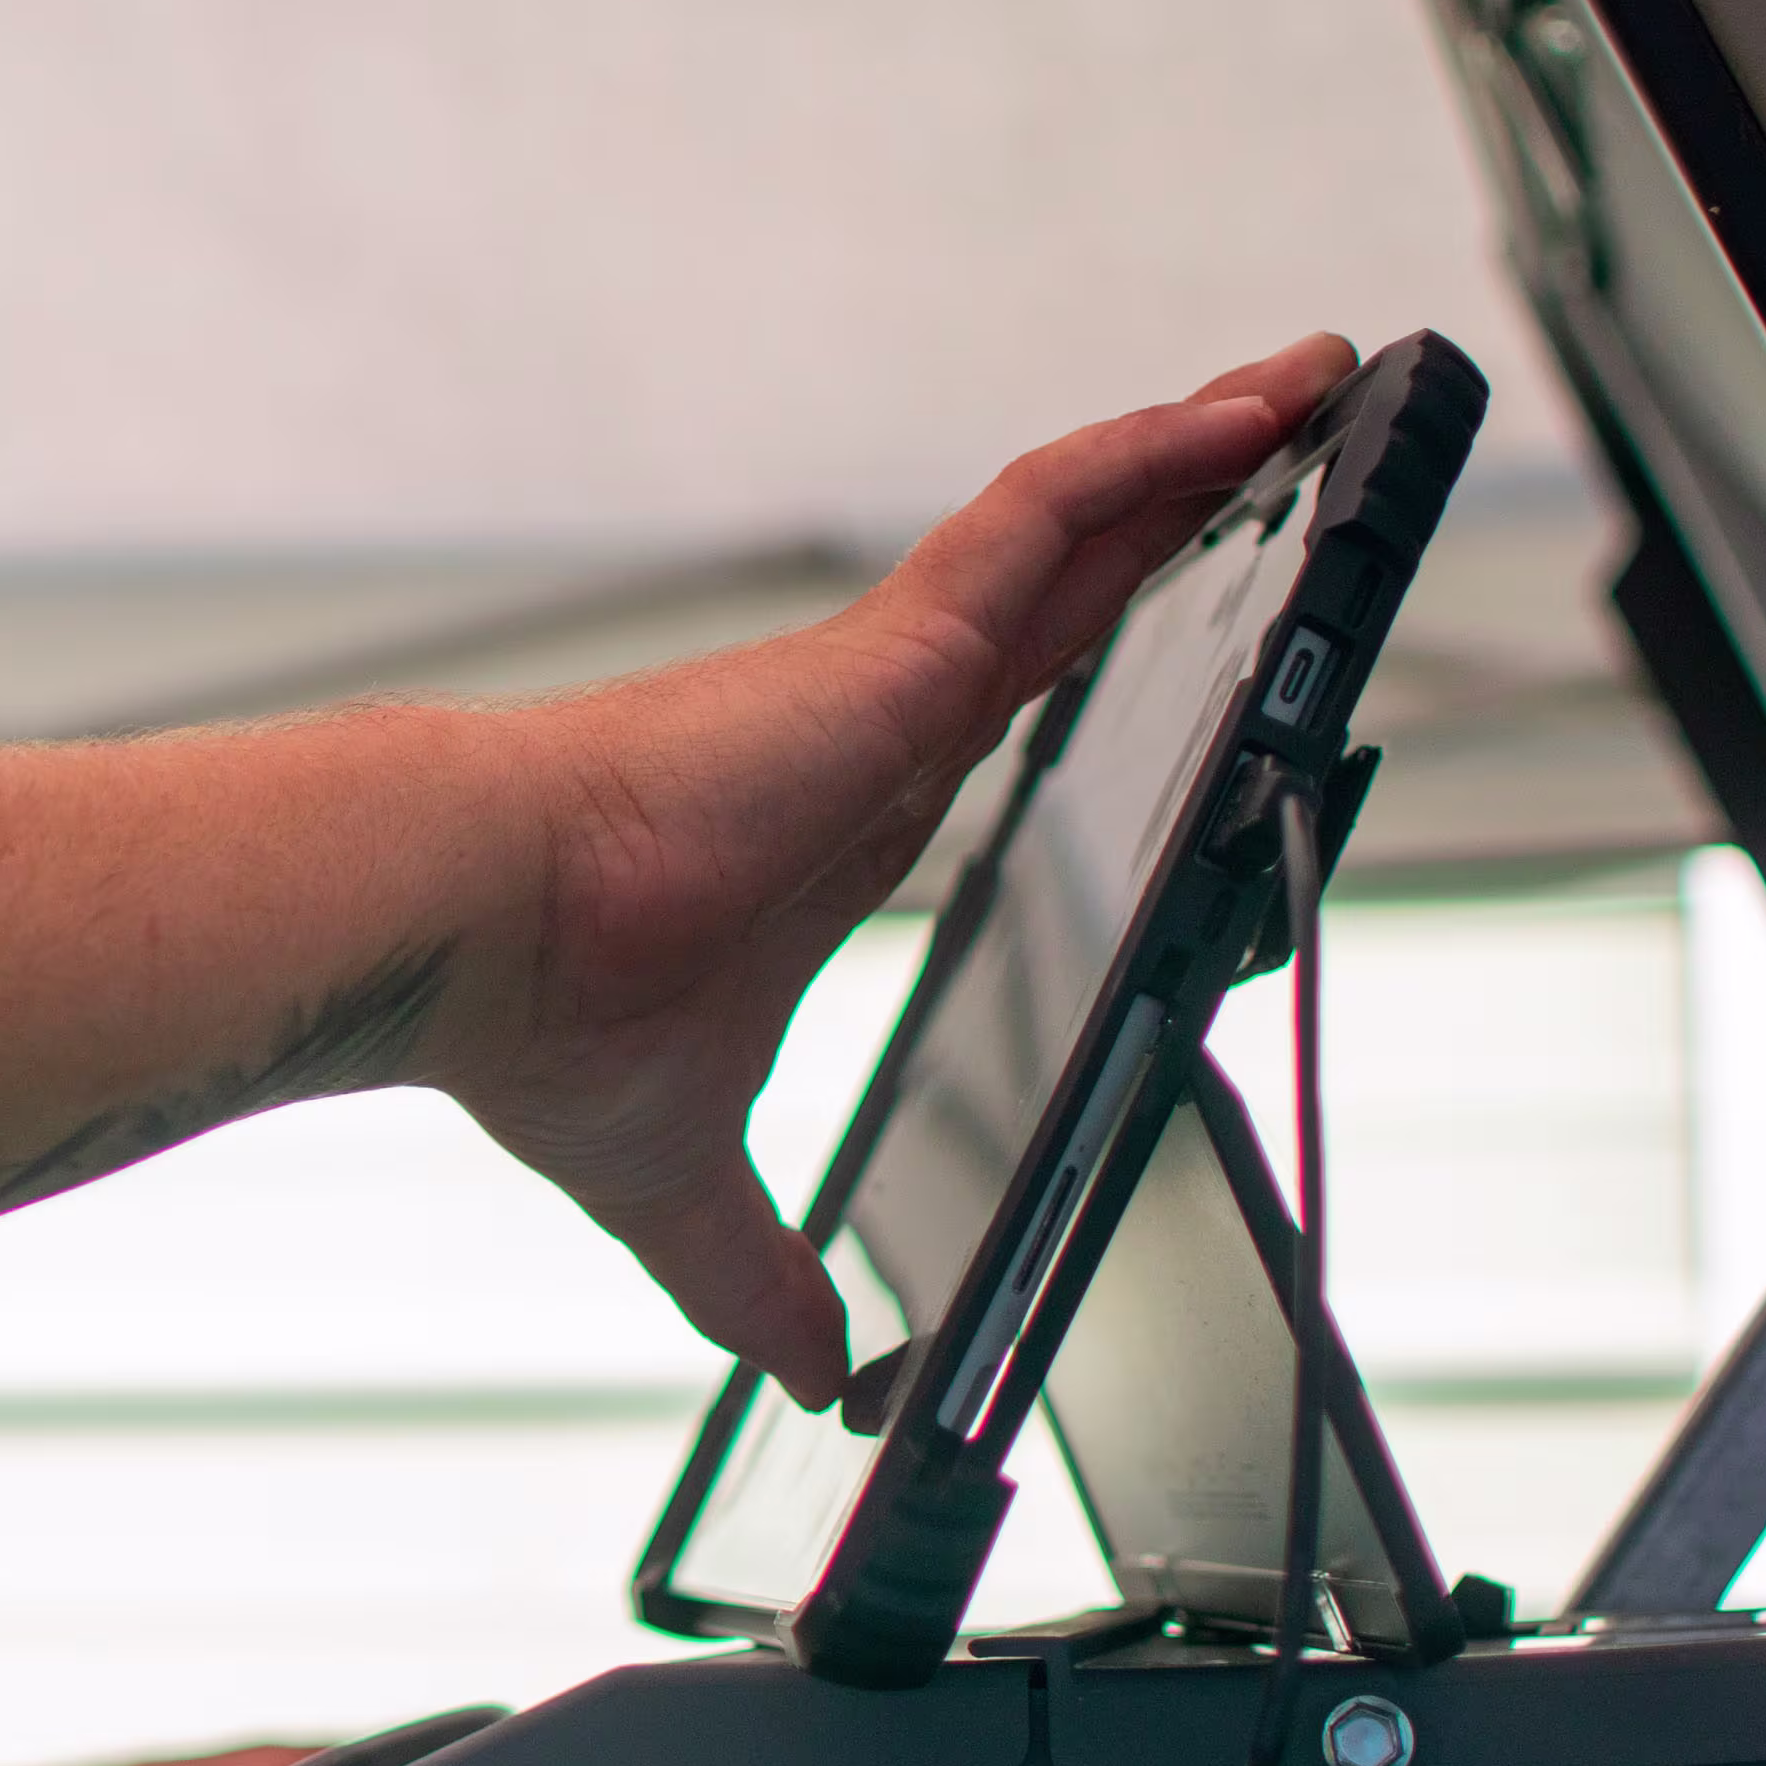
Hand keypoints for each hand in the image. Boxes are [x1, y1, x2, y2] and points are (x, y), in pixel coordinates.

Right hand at [448, 335, 1356, 1407]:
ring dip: (1187, 455)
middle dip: (1171, 524)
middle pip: (1062, 595)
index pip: (1003, 707)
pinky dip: (1139, 460)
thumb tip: (809, 1380)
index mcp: (851, 818)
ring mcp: (882, 674)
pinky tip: (1236, 413)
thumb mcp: (686, 1182)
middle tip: (1280, 450)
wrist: (464, 931)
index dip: (1094, 650)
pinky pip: (1038, 515)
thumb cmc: (537, 1017)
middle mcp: (877, 728)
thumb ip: (753, 1274)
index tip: (1178, 619)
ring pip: (1067, 527)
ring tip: (1301, 385)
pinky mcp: (884, 644)